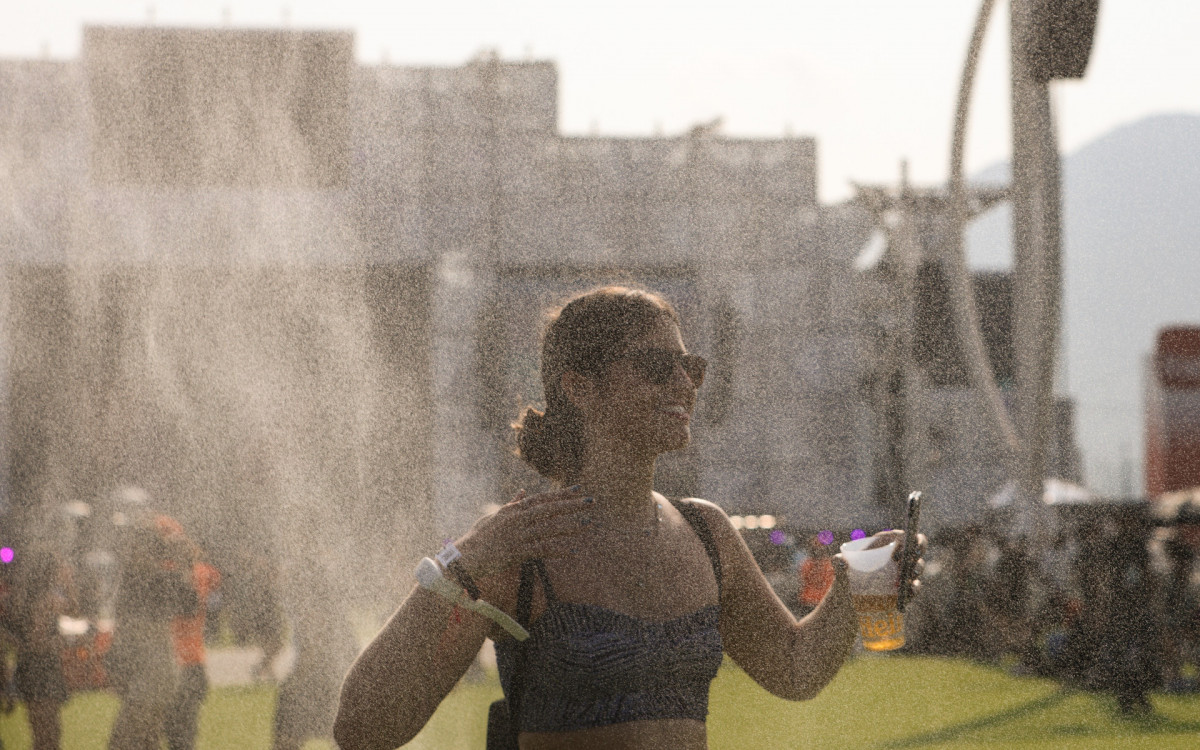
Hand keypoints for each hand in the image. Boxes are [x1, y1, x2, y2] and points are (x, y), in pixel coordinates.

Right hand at [454, 485, 592, 579]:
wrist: (465, 557)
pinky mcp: (517, 552)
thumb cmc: (480, 536)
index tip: (579, 489)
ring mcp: (518, 535)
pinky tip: (573, 550)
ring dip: (570, 526)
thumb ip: (512, 504)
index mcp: (514, 510)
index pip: (542, 498)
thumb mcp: (494, 516)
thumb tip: (522, 491)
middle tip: (592, 502)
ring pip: (549, 528)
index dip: (561, 494)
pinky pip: (542, 550)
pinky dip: (558, 550)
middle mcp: (517, 519)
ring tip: (588, 523)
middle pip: (550, 510)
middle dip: (572, 505)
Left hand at [832, 530, 927, 597]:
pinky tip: (911, 589)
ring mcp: (901, 574)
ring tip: (911, 572)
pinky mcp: (904, 591)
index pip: (898, 536)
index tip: (903, 541)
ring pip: (916, 566)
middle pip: (913, 547)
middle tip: (914, 552)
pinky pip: (914, 587)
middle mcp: (895, 558)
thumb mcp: (841, 572)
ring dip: (918, 567)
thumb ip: (838, 563)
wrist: (848, 607)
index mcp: (882, 547)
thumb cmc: (845, 582)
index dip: (905, 536)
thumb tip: (841, 561)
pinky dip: (915, 588)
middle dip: (919, 547)